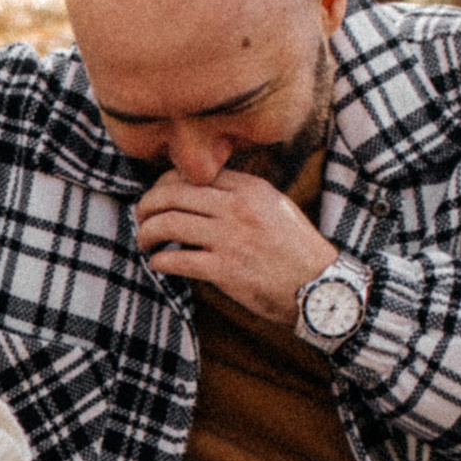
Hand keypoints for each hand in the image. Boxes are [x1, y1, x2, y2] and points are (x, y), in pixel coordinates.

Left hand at [133, 169, 339, 324]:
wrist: (320, 286)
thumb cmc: (296, 249)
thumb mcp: (274, 206)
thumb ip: (241, 194)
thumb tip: (199, 192)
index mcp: (249, 188)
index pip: (191, 175)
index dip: (163, 185)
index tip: (157, 198)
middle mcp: (237, 207)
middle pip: (172, 194)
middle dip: (147, 206)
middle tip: (141, 218)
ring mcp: (231, 238)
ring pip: (168, 223)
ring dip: (147, 233)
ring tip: (145, 241)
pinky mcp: (225, 270)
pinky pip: (177, 259)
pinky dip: (160, 260)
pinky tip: (159, 263)